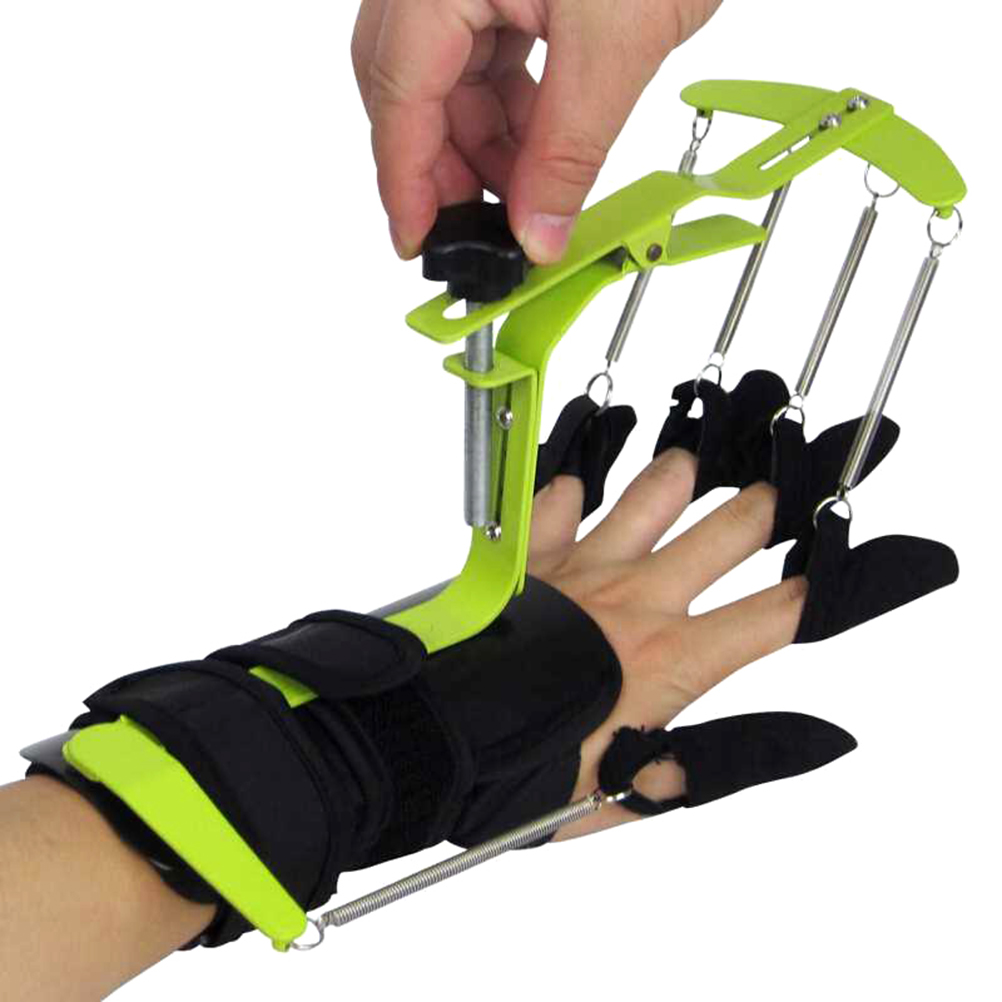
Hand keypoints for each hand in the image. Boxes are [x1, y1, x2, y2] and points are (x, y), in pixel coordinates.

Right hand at [352, 0, 721, 262]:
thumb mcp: (618, 43)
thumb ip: (569, 150)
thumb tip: (539, 233)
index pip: (397, 91)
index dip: (405, 181)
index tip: (420, 244)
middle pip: (408, 84)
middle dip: (443, 164)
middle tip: (482, 227)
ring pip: (447, 74)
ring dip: (483, 142)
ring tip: (530, 191)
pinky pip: (484, 49)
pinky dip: (510, 105)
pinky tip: (543, 140)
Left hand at [526, 449, 807, 837]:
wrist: (429, 739)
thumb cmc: (519, 775)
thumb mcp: (627, 795)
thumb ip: (712, 763)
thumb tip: (799, 746)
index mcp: (669, 661)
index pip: (772, 617)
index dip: (817, 591)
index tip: (836, 571)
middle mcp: (636, 599)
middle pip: (730, 529)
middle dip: (764, 507)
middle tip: (773, 496)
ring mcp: (582, 564)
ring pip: (657, 490)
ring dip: (682, 476)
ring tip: (694, 466)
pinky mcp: (530, 551)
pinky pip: (564, 496)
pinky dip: (578, 489)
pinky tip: (584, 488)